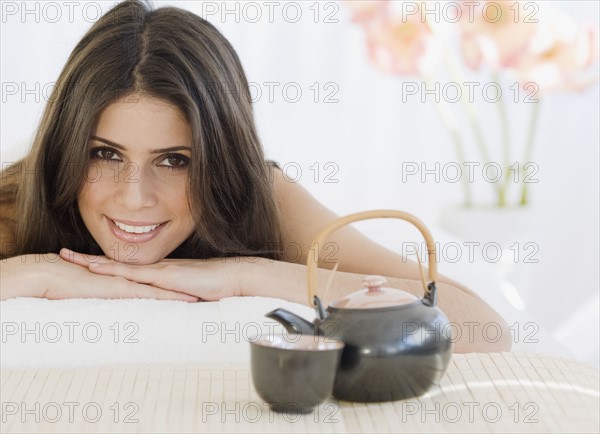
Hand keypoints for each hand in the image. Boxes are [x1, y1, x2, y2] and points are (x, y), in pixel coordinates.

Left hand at [60, 248, 243, 300]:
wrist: (234, 277)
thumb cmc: (217, 286)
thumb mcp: (190, 292)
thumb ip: (176, 296)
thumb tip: (167, 305)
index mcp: (159, 272)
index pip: (125, 267)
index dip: (103, 264)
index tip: (82, 261)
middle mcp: (155, 268)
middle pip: (116, 263)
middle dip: (88, 259)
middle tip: (63, 254)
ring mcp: (159, 271)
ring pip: (120, 266)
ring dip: (94, 262)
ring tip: (71, 258)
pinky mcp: (165, 277)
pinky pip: (135, 274)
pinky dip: (115, 271)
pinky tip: (99, 269)